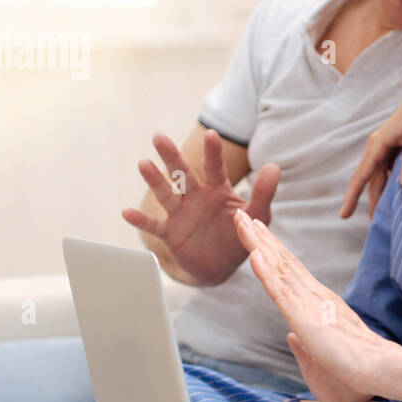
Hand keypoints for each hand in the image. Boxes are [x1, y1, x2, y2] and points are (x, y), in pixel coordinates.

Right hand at [123, 131, 280, 285]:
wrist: (220, 267)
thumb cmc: (239, 236)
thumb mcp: (257, 216)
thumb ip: (264, 193)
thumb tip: (275, 166)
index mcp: (217, 190)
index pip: (214, 168)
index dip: (213, 152)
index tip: (212, 135)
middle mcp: (196, 197)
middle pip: (182, 174)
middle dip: (171, 156)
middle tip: (158, 137)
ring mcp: (181, 214)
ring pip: (166, 194)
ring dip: (154, 180)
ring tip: (143, 163)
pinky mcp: (170, 233)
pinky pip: (154, 226)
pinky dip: (141, 221)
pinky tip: (126, 213)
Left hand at [234, 209, 393, 401]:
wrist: (378, 367)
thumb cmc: (356, 364)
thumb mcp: (324, 349)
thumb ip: (306, 340)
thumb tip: (290, 337)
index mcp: (319, 301)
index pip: (290, 269)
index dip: (272, 248)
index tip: (257, 230)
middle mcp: (314, 294)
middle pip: (282, 260)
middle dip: (260, 236)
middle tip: (242, 214)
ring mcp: (309, 302)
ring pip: (277, 267)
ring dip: (257, 243)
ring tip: (241, 221)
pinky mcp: (304, 316)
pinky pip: (280, 289)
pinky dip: (265, 270)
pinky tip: (253, 253)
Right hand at [340, 81, 401, 218]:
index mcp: (379, 143)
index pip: (362, 175)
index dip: (352, 197)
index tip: (344, 215)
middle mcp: (380, 146)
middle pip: (372, 180)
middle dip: (373, 202)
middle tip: (378, 225)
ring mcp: (388, 146)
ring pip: (382, 176)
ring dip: (385, 194)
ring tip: (391, 215)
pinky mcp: (399, 147)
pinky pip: (392, 170)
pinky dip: (395, 183)